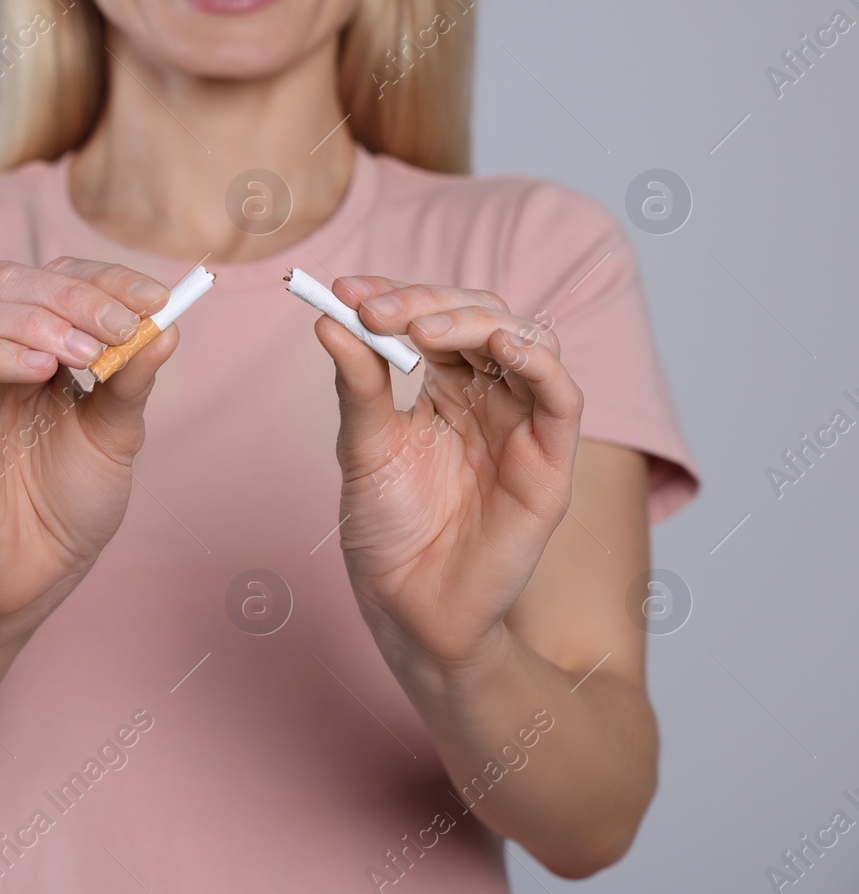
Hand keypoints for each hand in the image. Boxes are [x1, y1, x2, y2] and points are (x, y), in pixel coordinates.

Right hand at [0, 257, 174, 628]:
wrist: (40, 573)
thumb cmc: (72, 502)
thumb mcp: (116, 434)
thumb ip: (132, 380)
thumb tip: (166, 326)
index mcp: (38, 346)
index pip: (59, 279)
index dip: (106, 279)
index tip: (156, 299)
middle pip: (10, 281)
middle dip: (72, 295)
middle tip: (120, 326)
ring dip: (34, 319)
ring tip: (83, 352)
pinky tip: (42, 371)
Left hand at [311, 276, 582, 669]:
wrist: (407, 605)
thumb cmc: (387, 530)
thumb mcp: (363, 446)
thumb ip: (358, 385)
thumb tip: (330, 321)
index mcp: (444, 386)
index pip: (433, 315)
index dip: (395, 294)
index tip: (345, 288)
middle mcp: (490, 396)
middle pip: (481, 316)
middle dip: (425, 303)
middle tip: (375, 310)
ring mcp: (523, 425)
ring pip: (526, 341)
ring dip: (476, 321)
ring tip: (423, 328)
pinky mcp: (551, 462)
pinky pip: (562, 397)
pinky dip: (537, 362)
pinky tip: (497, 348)